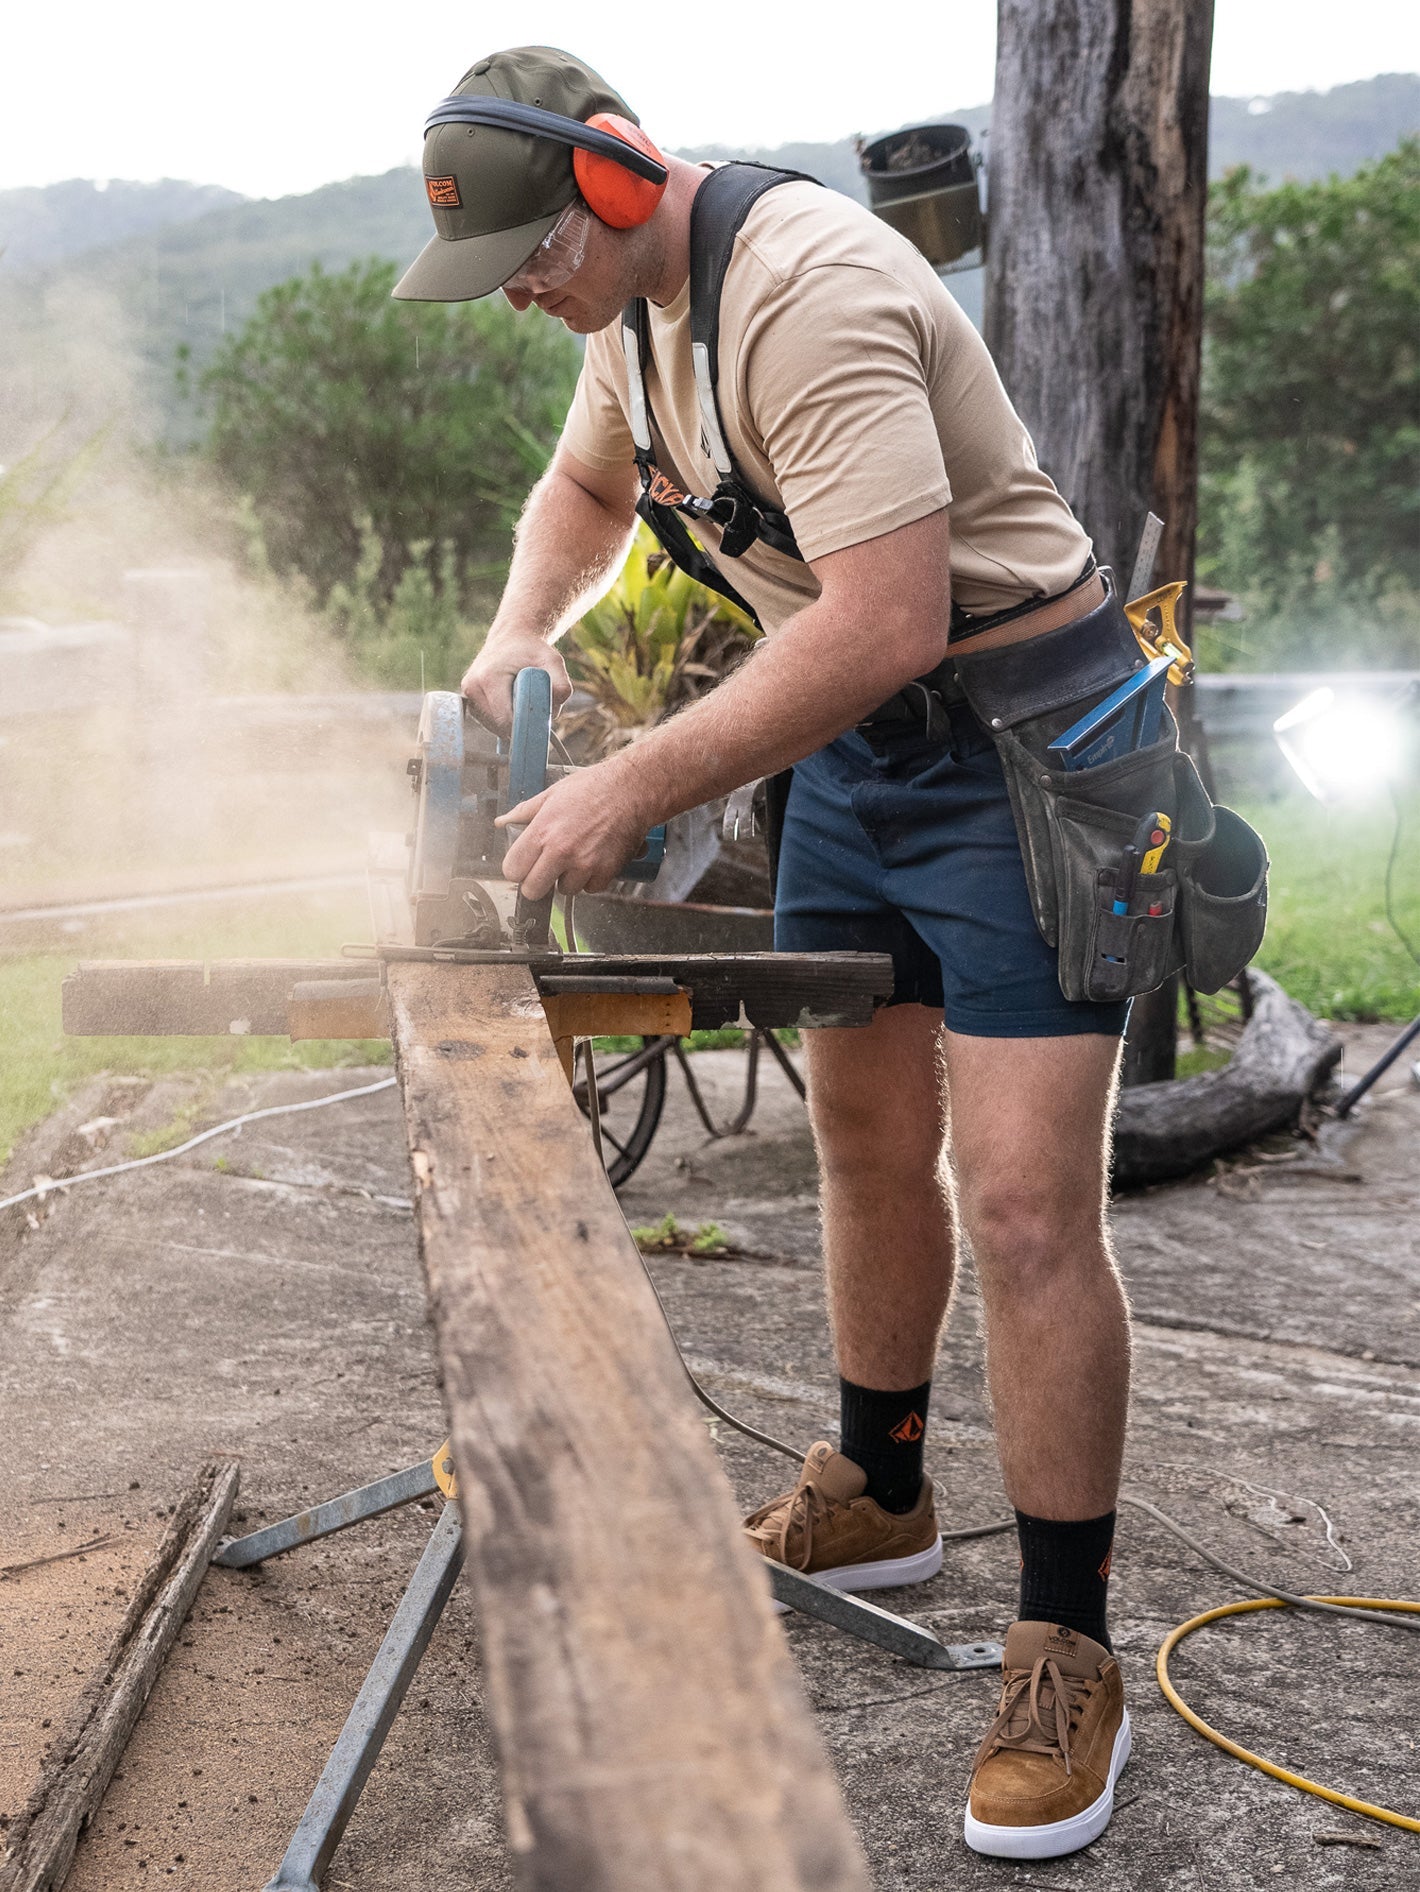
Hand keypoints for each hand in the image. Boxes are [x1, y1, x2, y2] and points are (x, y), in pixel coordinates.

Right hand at [461, 631, 570, 734]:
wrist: (511, 637)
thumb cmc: (533, 650)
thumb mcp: (553, 662)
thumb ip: (561, 685)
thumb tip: (554, 712)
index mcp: (489, 677)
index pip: (505, 719)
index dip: (525, 725)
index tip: (539, 722)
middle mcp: (472, 686)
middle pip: (499, 726)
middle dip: (520, 723)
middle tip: (533, 706)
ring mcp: (468, 694)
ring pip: (493, 727)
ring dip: (511, 722)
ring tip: (520, 699)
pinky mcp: (469, 700)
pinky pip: (488, 721)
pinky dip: (503, 719)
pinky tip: (510, 701)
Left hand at [497, 759, 654, 900]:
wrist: (631, 790)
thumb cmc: (593, 788)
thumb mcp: (552, 794)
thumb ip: (524, 812)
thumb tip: (502, 822)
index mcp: (542, 832)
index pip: (512, 870)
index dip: (517, 869)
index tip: (524, 865)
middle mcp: (560, 851)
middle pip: (533, 890)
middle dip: (537, 882)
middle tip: (546, 868)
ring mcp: (584, 864)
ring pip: (564, 890)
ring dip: (568, 878)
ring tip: (578, 855)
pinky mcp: (605, 872)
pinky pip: (590, 888)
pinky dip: (592, 878)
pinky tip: (595, 857)